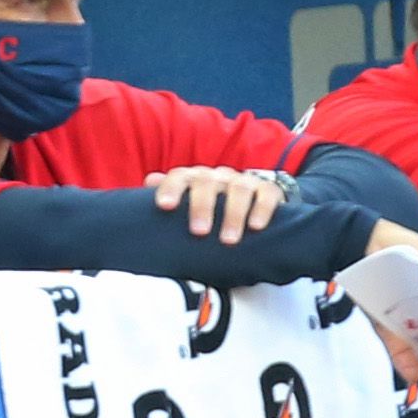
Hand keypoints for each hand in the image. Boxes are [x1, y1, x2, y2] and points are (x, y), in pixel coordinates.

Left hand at [144, 166, 283, 244]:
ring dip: (233, 215)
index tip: (165, 206)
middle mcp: (218, 176)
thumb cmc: (210, 209)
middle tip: (199, 232)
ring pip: (238, 190)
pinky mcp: (267, 190)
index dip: (171, 188)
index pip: (179, 177)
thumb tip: (149, 180)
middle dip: (202, 206)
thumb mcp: (187, 207)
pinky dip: (262, 209)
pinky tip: (256, 226)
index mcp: (194, 179)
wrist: (249, 202)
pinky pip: (266, 194)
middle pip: (207, 183)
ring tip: (228, 240)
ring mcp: (243, 182)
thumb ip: (170, 198)